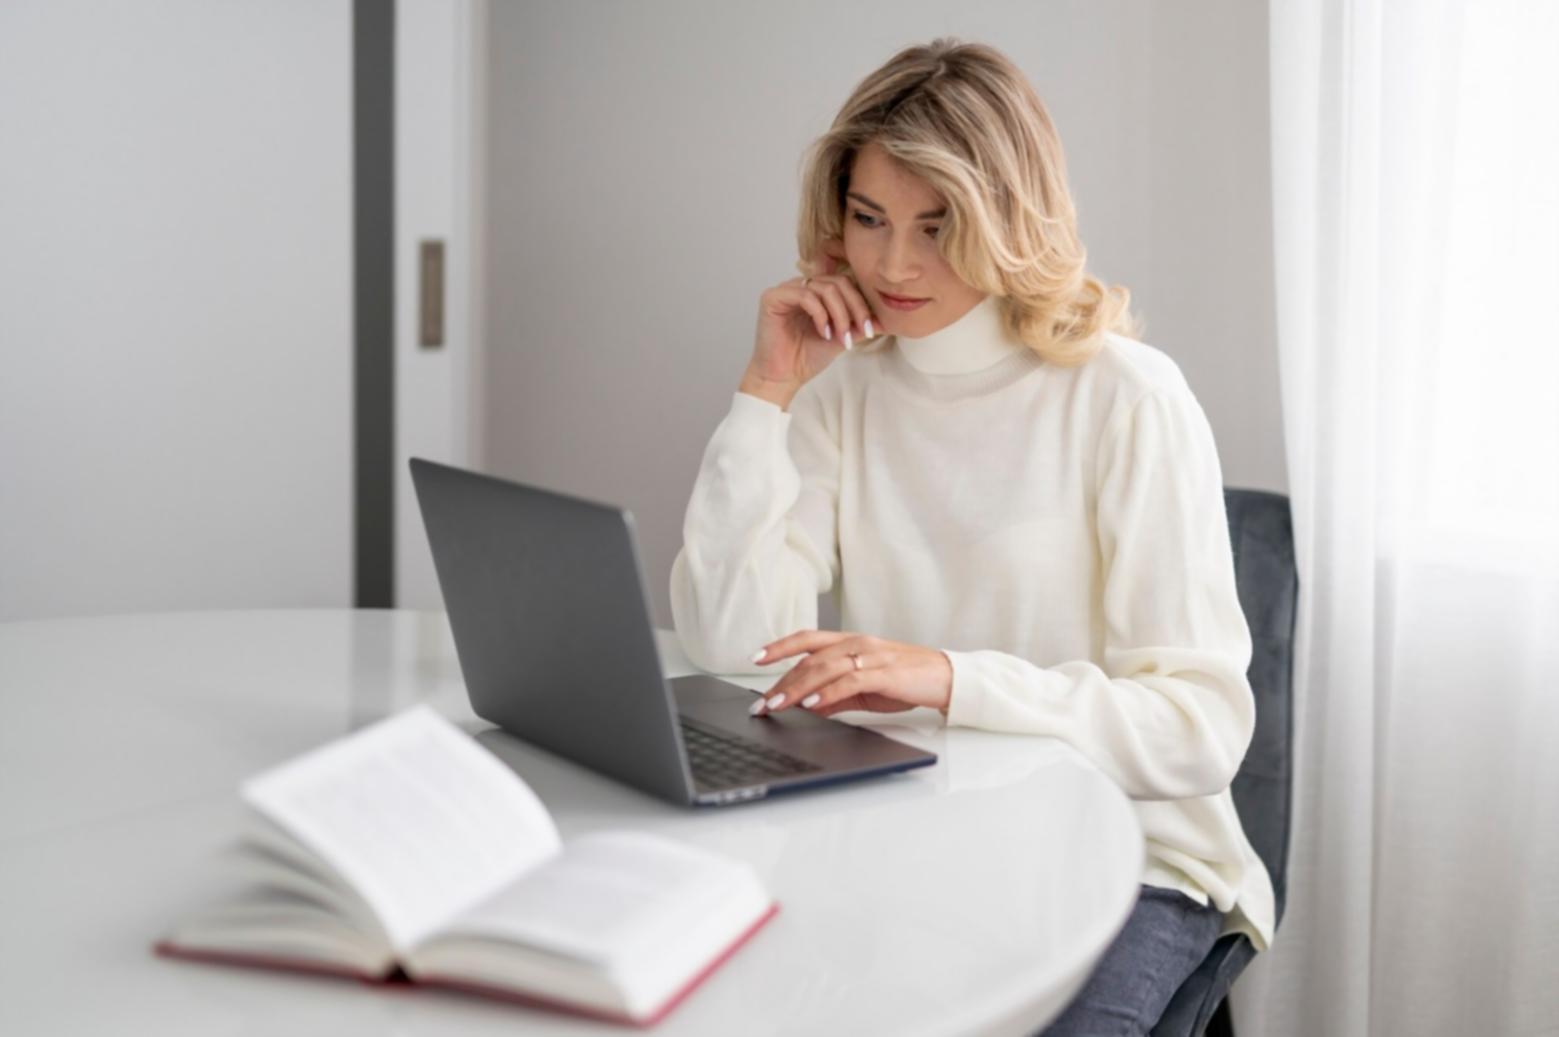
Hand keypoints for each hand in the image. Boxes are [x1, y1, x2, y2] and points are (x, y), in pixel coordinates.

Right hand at [744, 239, 884, 396]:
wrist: (784, 377)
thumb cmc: (806, 358)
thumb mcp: (841, 337)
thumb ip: (858, 325)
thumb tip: (886, 319)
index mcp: (816, 292)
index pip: (845, 284)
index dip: (861, 303)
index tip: (870, 329)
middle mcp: (801, 286)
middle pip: (838, 282)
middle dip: (853, 307)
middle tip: (859, 331)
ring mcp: (786, 289)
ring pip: (824, 287)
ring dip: (839, 314)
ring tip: (840, 336)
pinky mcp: (772, 297)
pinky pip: (805, 295)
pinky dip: (820, 314)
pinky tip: (823, 332)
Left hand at [748, 631, 951, 718]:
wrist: (945, 678)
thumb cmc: (906, 680)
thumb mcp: (863, 688)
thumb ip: (834, 695)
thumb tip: (805, 706)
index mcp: (851, 642)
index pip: (807, 639)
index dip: (780, 646)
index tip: (756, 658)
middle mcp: (857, 643)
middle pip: (809, 659)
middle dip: (781, 681)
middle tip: (761, 703)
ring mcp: (870, 656)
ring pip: (824, 668)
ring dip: (796, 689)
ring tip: (777, 706)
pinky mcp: (884, 673)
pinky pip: (849, 681)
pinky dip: (826, 693)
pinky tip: (810, 704)